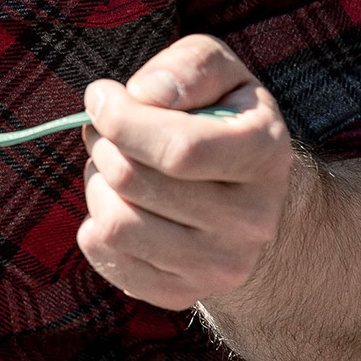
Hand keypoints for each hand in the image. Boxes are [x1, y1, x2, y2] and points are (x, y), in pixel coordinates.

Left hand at [77, 34, 293, 312]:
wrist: (252, 199)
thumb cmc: (225, 121)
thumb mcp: (222, 74)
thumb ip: (190, 67)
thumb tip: (145, 94)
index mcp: (265, 156)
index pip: (179, 149)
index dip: (122, 119)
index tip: (101, 96)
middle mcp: (251, 221)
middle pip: (135, 182)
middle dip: (104, 144)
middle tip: (106, 130)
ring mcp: (219, 266)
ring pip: (116, 225)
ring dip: (97, 184)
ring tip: (113, 166)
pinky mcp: (182, 294)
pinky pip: (106, 257)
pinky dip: (95, 223)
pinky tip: (121, 203)